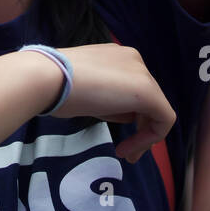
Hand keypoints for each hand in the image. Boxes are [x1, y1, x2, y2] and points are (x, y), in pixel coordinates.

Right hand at [35, 43, 176, 163]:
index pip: (131, 88)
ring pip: (156, 109)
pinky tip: (129, 150)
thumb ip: (106, 98)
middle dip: (140, 127)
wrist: (46, 78)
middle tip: (126, 151)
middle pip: (147, 99)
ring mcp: (142, 73)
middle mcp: (134, 59)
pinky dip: (150, 138)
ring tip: (126, 154)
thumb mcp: (84, 90)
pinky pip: (163, 119)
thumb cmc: (54, 85)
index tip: (116, 135)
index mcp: (117, 56)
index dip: (129, 115)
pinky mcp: (148, 92)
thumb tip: (123, 114)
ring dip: (144, 135)